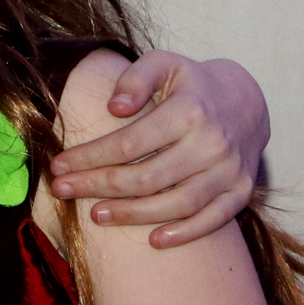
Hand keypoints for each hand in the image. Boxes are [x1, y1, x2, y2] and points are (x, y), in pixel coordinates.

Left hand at [47, 52, 268, 246]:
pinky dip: (184, 233)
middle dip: (98, 186)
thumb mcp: (164, 63)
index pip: (130, 143)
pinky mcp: (241, 191)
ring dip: (133, 215)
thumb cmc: (191, 84)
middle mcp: (213, 143)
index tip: (58, 166)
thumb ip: (136, 78)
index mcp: (190, 110)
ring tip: (95, 215)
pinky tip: (153, 240)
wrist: (245, 101)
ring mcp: (230, 170)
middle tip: (63, 190)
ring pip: (177, 203)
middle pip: (147, 177)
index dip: (90, 157)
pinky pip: (213, 220)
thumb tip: (114, 107)